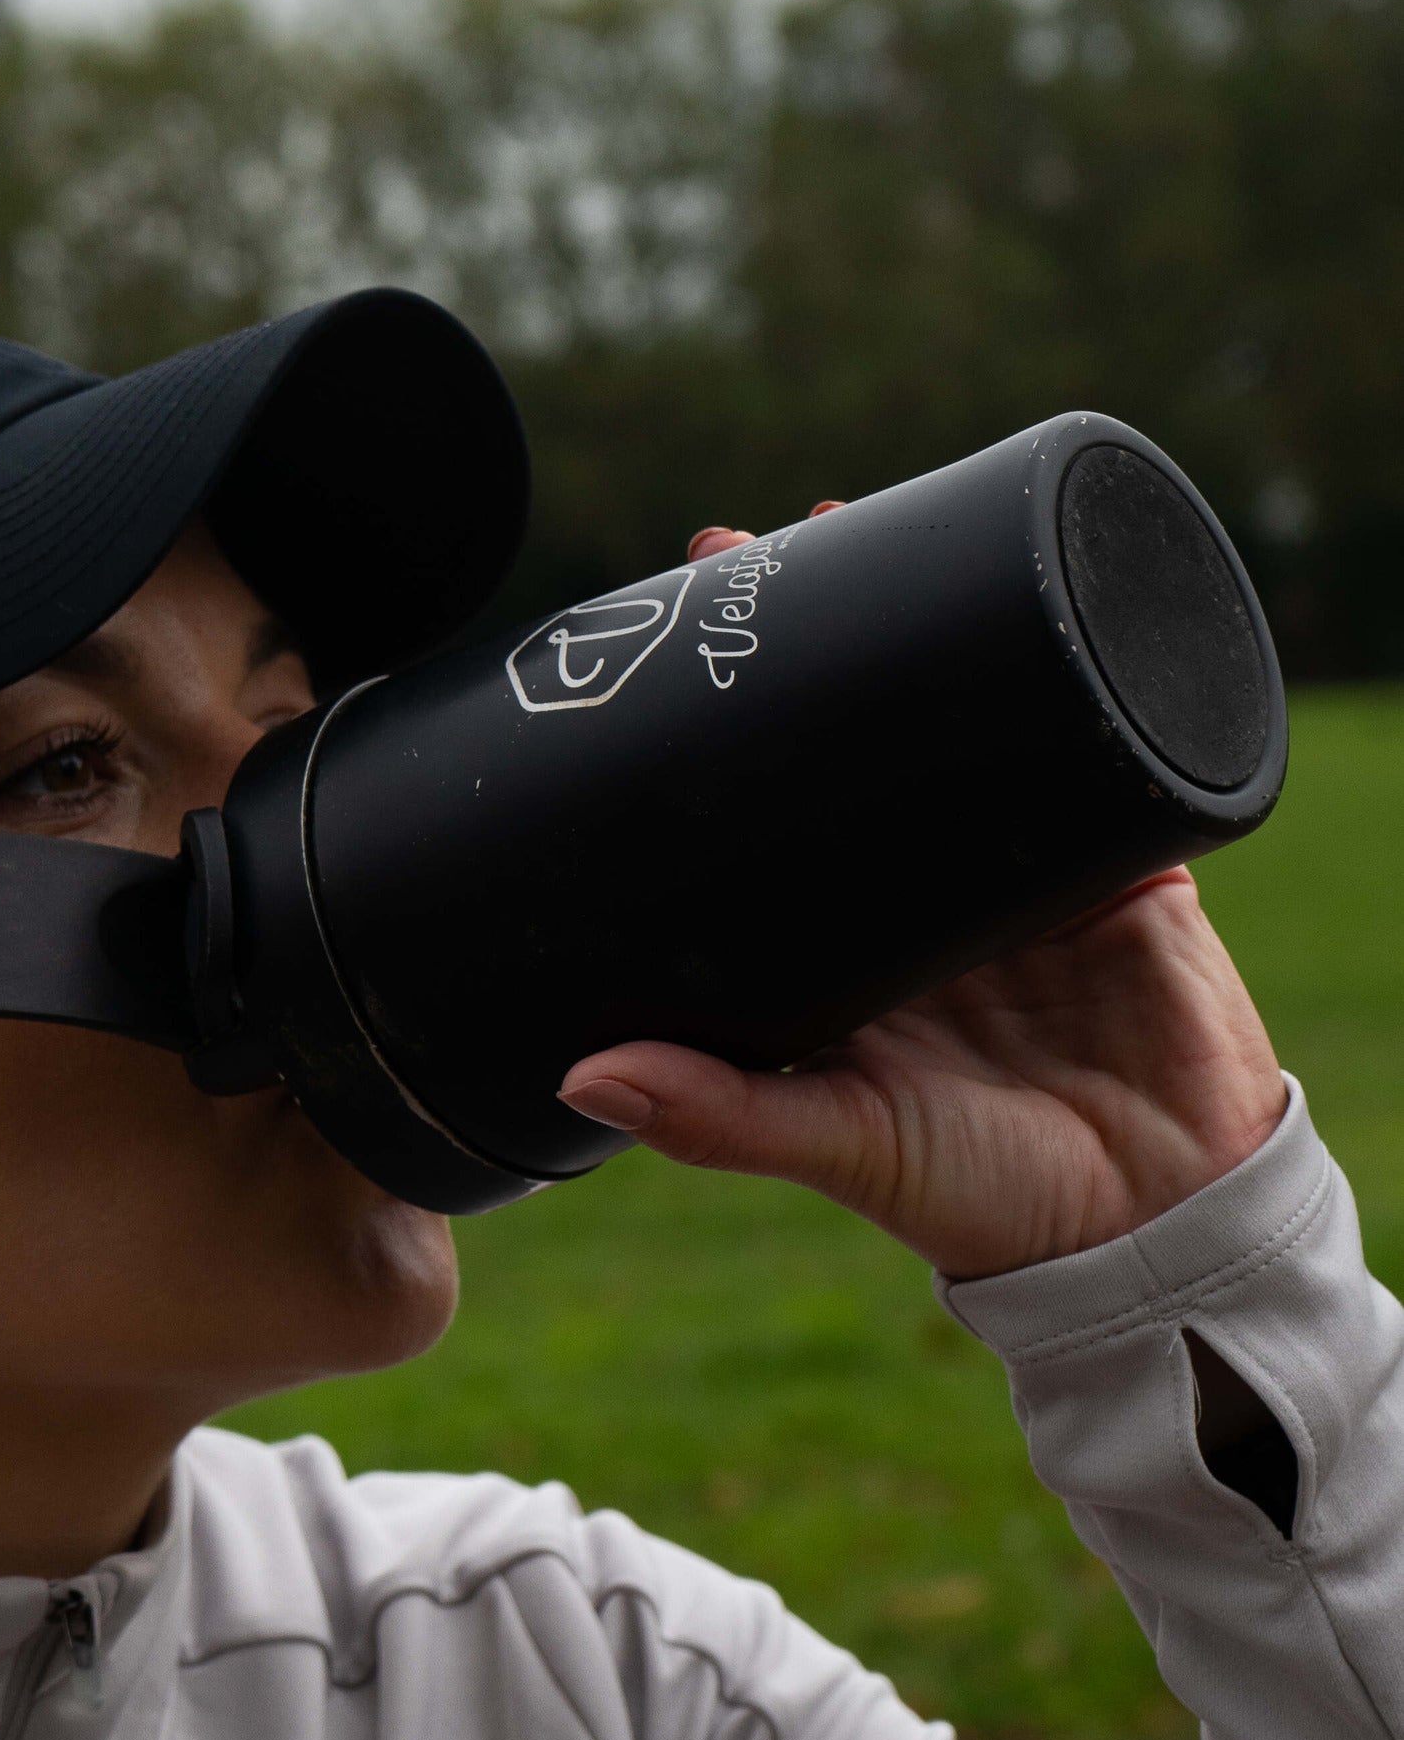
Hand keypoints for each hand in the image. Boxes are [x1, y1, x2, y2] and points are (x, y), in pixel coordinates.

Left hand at [556, 525, 1287, 1279]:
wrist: (1159, 1219)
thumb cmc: (986, 1195)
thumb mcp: (842, 1143)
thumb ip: (718, 1119)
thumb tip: (580, 1079)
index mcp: (843, 944)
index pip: (765, 805)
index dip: (721, 721)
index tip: (659, 635)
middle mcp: (921, 889)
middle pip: (857, 730)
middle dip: (813, 628)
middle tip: (746, 542)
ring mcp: (1021, 859)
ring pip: (962, 707)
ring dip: (922, 614)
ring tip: (859, 519)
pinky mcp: (1120, 853)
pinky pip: (1090, 741)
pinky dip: (1064, 669)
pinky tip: (1020, 589)